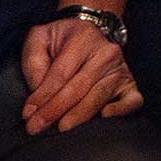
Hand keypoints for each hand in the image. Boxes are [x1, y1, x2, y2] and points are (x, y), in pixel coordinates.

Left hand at [19, 17, 142, 134]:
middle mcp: (106, 52)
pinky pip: (132, 100)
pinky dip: (120, 111)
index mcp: (83, 38)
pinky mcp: (129, 83)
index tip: (28, 114)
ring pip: (99, 96)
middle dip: (55, 110)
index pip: (61, 72)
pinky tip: (103, 117)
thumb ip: (34, 64)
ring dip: (78, 116)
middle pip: (79, 87)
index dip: (43, 95)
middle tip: (36, 128)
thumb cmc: (60, 40)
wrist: (88, 32)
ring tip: (59, 128)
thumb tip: (37, 99)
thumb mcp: (39, 39)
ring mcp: (120, 68)